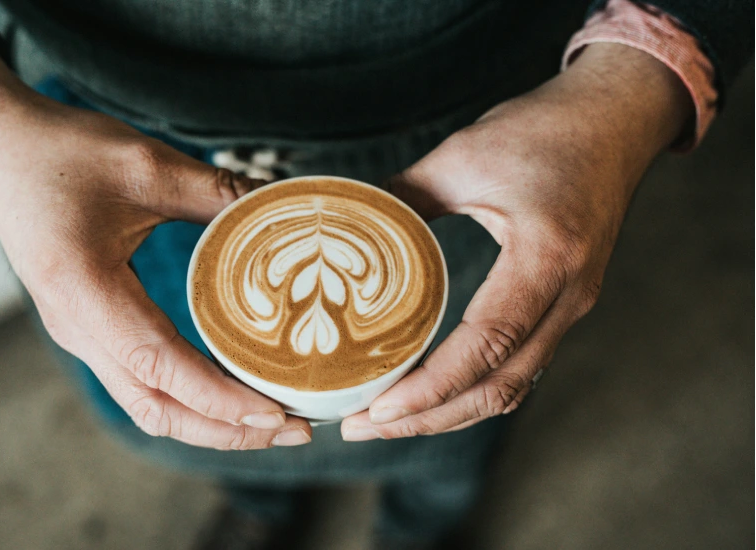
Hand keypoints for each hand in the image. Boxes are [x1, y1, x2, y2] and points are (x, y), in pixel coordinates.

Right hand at [0, 20, 311, 448]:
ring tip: (271, 421)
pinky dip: (189, 400)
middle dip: (227, 430)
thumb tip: (283, 207)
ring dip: (210, 423)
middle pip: (156, 408)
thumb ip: (216, 192)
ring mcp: (80, 334)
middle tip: (294, 430)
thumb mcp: (146, 164)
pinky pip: (141, 383)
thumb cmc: (61, 152)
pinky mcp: (89, 328)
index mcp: (85, 292)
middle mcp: (78, 328)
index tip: (275, 414)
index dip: (220, 399)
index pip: (161, 367)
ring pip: (148, 405)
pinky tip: (230, 390)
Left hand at [341, 44, 691, 439]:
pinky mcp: (564, 305)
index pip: (488, 344)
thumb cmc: (547, 130)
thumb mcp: (464, 155)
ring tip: (388, 420)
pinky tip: (433, 392)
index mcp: (547, 257)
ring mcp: (572, 305)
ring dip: (449, 412)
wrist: (615, 119)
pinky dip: (473, 390)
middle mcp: (568, 295)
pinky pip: (521, 366)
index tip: (378, 408)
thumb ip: (403, 196)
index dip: (431, 386)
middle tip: (363, 426)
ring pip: (512, 386)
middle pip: (499, 386)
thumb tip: (348, 226)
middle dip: (428, 418)